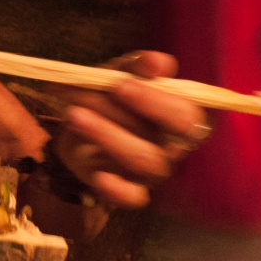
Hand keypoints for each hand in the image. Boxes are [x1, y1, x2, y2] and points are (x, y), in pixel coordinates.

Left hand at [45, 51, 207, 207]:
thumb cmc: (110, 97)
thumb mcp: (119, 73)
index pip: (186, 114)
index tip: (121, 83)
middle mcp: (174, 145)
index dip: (156, 100)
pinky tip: (99, 176)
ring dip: (108, 136)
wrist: (80, 125)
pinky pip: (133, 198)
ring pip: (145, 160)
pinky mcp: (132, 189)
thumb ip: (136, 66)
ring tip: (74, 115)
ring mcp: (154, 170)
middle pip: (173, 140)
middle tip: (104, 95)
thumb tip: (155, 62)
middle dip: (137, 115)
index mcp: (179, 115)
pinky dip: (118, 190)